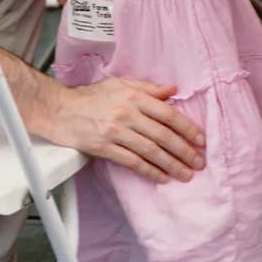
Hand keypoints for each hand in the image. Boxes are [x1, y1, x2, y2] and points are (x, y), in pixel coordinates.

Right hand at [50, 78, 205, 182]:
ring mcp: (115, 132)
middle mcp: (127, 114)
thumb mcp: (120, 84)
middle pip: (162, 135)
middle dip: (184, 151)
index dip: (187, 128)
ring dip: (171, 164)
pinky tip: (162, 178)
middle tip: (199, 162)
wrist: (60, 110)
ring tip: (186, 174)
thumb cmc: (90, 96)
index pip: (168, 113)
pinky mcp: (104, 148)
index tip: (200, 140)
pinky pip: (132, 162)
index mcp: (133, 97)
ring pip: (150, 151)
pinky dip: (149, 171)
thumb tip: (172, 90)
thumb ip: (147, 88)